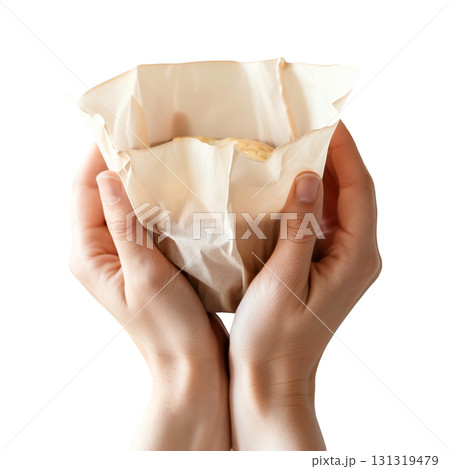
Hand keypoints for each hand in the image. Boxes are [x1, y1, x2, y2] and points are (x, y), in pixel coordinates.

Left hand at [69, 145, 229, 449]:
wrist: (191, 364)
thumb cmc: (167, 328)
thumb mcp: (144, 274)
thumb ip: (124, 226)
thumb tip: (107, 177)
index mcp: (89, 254)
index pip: (81, 189)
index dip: (97, 154)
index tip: (122, 124)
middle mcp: (100, 250)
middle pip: (100, 191)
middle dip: (120, 159)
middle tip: (150, 131)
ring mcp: (123, 253)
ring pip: (124, 201)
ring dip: (140, 176)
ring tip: (165, 149)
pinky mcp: (145, 256)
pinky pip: (144, 217)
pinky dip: (156, 196)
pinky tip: (178, 184)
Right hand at [229, 121, 381, 449]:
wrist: (272, 376)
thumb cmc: (274, 336)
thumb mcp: (284, 278)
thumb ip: (299, 227)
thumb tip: (308, 176)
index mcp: (357, 257)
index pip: (360, 188)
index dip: (345, 149)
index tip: (327, 118)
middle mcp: (359, 257)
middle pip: (353, 193)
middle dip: (334, 156)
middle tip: (307, 126)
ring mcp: (344, 262)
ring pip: (339, 206)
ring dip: (322, 176)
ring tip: (296, 147)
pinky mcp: (326, 267)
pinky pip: (324, 223)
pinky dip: (309, 201)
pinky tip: (286, 188)